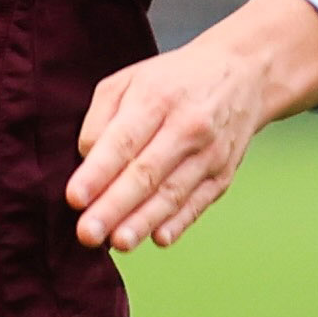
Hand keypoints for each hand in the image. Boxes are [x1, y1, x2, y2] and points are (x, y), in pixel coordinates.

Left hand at [67, 0, 317, 251]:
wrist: (243, 73)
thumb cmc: (173, 81)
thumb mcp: (129, 81)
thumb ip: (100, 119)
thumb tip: (85, 162)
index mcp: (156, 99)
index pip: (123, 141)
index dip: (98, 172)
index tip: (74, 197)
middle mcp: (186, 127)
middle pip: (146, 173)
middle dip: (114, 206)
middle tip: (87, 233)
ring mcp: (209, 153)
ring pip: (172, 193)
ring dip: (144, 221)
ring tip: (118, 243)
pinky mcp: (223, 174)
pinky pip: (199, 202)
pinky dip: (179, 222)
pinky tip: (158, 238)